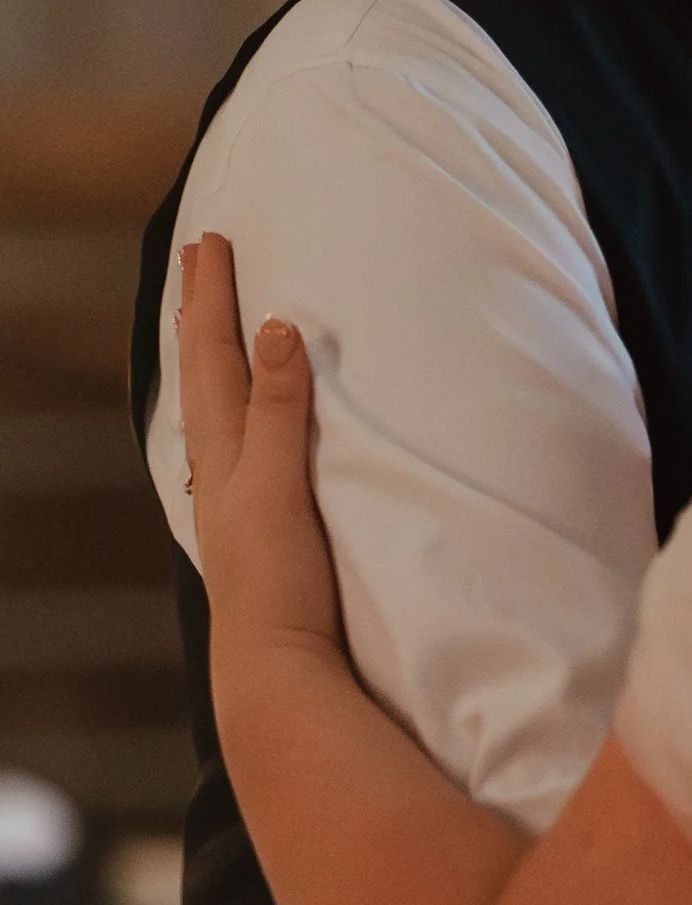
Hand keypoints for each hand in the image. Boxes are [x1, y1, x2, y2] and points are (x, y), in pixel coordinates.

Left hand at [176, 231, 345, 656]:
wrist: (277, 662)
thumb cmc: (274, 578)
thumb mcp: (275, 484)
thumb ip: (276, 409)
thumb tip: (276, 327)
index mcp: (223, 451)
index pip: (216, 358)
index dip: (215, 300)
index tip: (212, 243)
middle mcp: (220, 467)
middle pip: (205, 374)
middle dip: (204, 315)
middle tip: (201, 261)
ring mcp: (236, 496)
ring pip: (215, 407)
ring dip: (215, 356)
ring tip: (214, 323)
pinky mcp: (259, 521)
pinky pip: (238, 440)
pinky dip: (238, 405)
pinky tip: (242, 419)